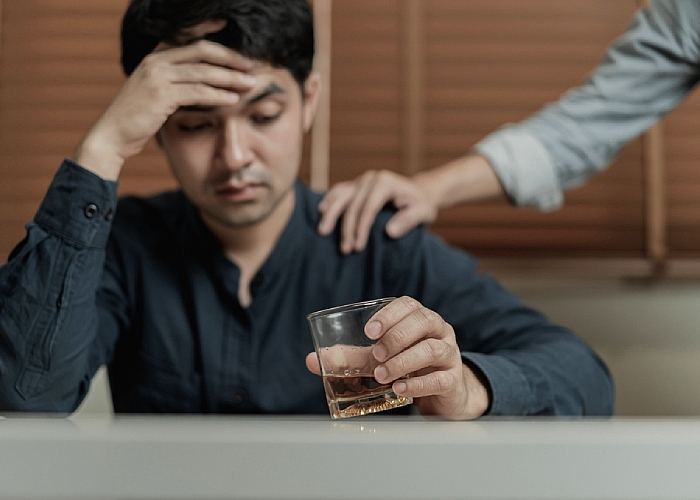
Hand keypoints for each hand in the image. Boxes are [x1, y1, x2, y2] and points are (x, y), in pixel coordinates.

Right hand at [73, 40, 255, 179]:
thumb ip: (175, 82)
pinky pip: (198, 92)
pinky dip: (218, 95)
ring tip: (249, 84)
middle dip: (229, 57)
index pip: (187, 36)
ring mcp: (157, 77)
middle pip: (202, 51)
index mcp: (155, 57)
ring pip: (203, 72)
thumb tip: (204, 81)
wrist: (112, 135)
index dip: (208, 29)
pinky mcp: (162, 95)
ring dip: (230, 78)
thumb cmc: (137, 118)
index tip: (229, 28)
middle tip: (250, 65)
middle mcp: (156, 62)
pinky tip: (232, 99)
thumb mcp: (155, 92)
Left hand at [306, 296, 489, 419]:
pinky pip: (441, 378)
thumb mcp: (381, 359)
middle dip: (396, 336)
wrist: (444, 395)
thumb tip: (313, 359)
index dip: (389, 314)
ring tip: (382, 375)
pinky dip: (418, 384)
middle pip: (424, 321)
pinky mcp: (453, 380)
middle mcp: (438, 331)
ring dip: (404, 361)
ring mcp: (450, 355)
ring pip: (433, 349)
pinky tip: (400, 389)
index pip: (408, 305)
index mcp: (419, 319)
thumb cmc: (409, 368)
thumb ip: (351, 357)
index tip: (369, 330)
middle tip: (376, 354)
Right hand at [317, 170, 437, 253]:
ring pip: (340, 197)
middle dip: (347, 228)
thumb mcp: (423, 212)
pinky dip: (329, 201)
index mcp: (385, 182)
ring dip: (331, 215)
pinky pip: (338, 192)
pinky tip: (321, 212)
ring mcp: (361, 180)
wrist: (419, 192)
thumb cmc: (421, 204)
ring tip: (323, 232)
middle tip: (345, 249)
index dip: (361, 227)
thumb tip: (389, 232)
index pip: (368, 207)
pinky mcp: (355, 185)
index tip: (358, 247)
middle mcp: (370, 178)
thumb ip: (409, 220)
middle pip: (352, 204)